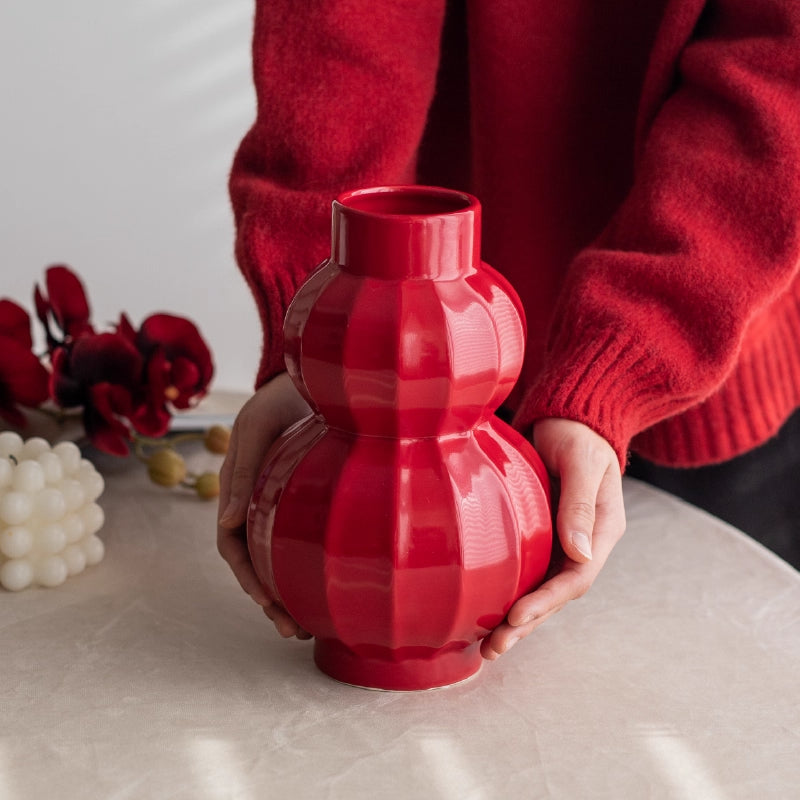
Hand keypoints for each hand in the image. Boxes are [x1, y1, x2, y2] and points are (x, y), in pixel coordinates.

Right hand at [217, 372, 312, 638]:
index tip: (268, 602)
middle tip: (294, 631)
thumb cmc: (284, 396)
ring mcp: (284, 501)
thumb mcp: (259, 424)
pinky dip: (309, 565)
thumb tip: (226, 523)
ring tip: (310, 626)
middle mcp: (258, 501)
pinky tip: (327, 586)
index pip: (233, 542)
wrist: (320, 375)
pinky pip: (304, 538)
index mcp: (239, 487)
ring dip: (289, 590)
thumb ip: (243, 469)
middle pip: (257, 560)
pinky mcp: (309, 499)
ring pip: (280, 555)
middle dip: (270, 598)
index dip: (247, 575)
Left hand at [480, 417, 625, 659]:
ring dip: (518, 618)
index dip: (547, 601)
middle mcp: (584, 543)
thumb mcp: (583, 461)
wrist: (569, 417)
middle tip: (495, 648)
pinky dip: (511, 592)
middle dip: (528, 623)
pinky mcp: (543, 535)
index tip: (516, 617)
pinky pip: (528, 571)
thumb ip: (580, 501)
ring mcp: (563, 542)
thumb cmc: (577, 433)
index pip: (576, 577)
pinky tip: (488, 609)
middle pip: (557, 594)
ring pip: (541, 588)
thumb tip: (579, 551)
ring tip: (489, 645)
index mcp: (602, 529)